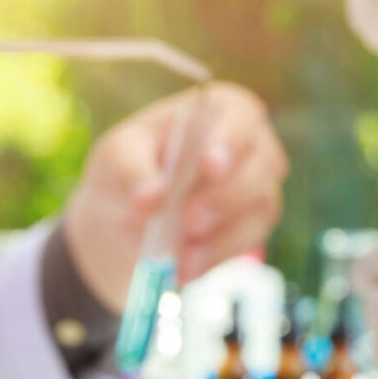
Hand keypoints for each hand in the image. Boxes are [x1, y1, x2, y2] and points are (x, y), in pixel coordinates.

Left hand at [63, 84, 287, 310]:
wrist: (125, 216)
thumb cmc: (126, 169)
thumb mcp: (115, 159)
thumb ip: (132, 172)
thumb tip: (151, 198)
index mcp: (217, 109)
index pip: (240, 115)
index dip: (230, 139)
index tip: (211, 166)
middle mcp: (249, 143)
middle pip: (260, 166)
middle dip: (225, 197)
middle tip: (188, 221)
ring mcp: (257, 185)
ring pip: (261, 207)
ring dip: (221, 235)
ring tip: (180, 255)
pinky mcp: (253, 224)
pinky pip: (249, 242)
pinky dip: (216, 257)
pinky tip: (185, 268)